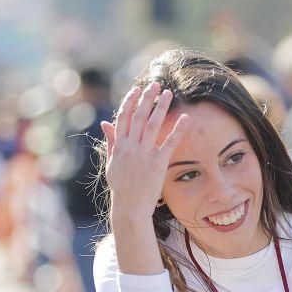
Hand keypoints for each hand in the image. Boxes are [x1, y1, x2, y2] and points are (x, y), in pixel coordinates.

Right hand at [103, 83, 187, 222]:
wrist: (129, 206)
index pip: (123, 117)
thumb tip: (105, 123)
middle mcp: (131, 147)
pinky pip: (169, 143)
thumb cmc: (121, 185)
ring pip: (152, 125)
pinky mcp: (158, 164)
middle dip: (147, 98)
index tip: (137, 89)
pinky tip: (185, 117)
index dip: (130, 101)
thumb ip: (111, 141)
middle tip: (155, 85)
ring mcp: (144, 155)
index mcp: (119, 146)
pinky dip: (178, 129)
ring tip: (168, 93)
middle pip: (139, 116)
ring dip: (160, 107)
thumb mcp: (111, 162)